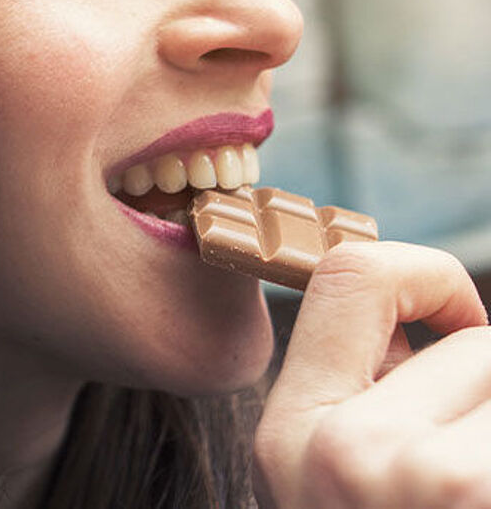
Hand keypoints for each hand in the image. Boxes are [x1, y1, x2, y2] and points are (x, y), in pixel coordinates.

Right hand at [255, 242, 490, 508]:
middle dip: (488, 386)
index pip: (354, 274)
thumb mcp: (331, 480)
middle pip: (476, 341)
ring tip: (479, 491)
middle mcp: (346, 451)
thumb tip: (438, 319)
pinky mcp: (481, 491)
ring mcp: (428, 478)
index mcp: (288, 436)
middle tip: (469, 465)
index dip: (431, 278)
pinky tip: (489, 500)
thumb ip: (368, 396)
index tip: (461, 324)